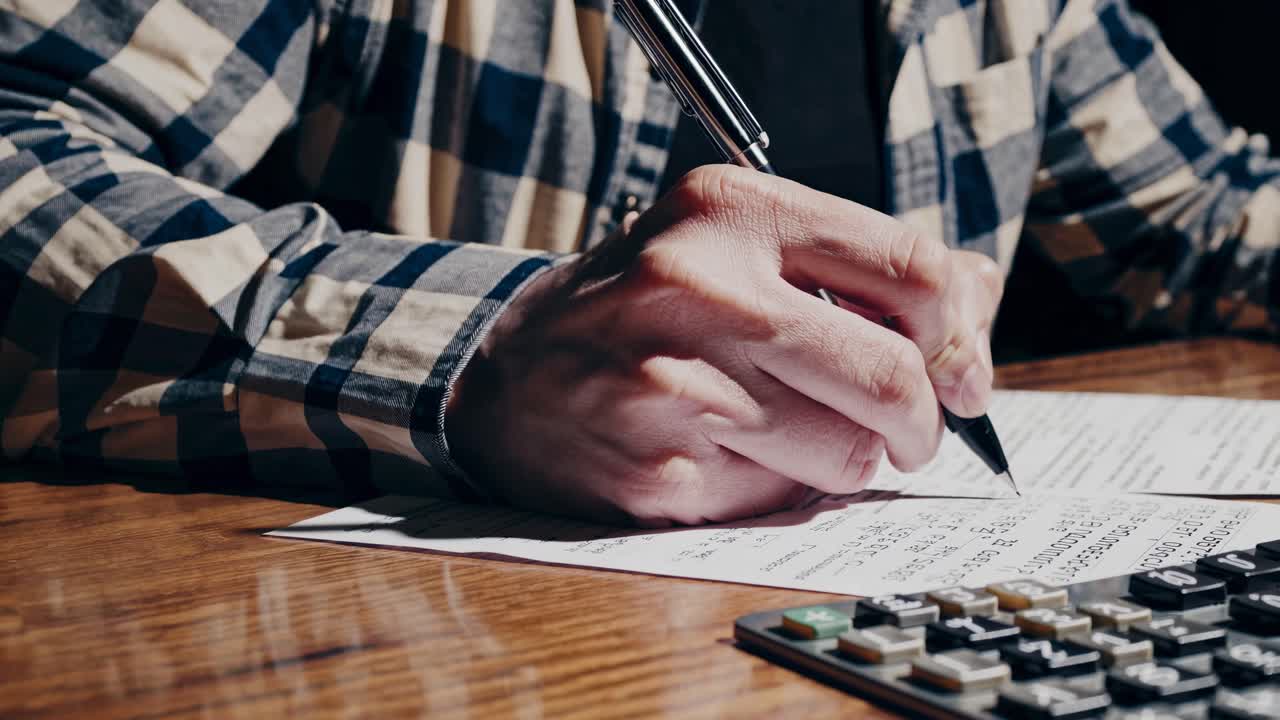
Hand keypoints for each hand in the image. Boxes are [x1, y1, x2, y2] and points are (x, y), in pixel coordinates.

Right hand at [448, 165, 1002, 525]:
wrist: (507, 378)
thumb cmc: (641, 310)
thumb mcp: (733, 249)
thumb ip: (857, 265)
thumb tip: (977, 305)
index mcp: (730, 213)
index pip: (913, 267)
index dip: (960, 334)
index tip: (958, 373)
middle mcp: (699, 288)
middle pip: (894, 376)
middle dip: (922, 422)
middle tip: (906, 432)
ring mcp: (675, 386)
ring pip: (849, 455)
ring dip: (847, 460)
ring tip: (794, 436)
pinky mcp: (660, 471)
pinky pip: (781, 499)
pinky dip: (777, 488)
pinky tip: (726, 457)